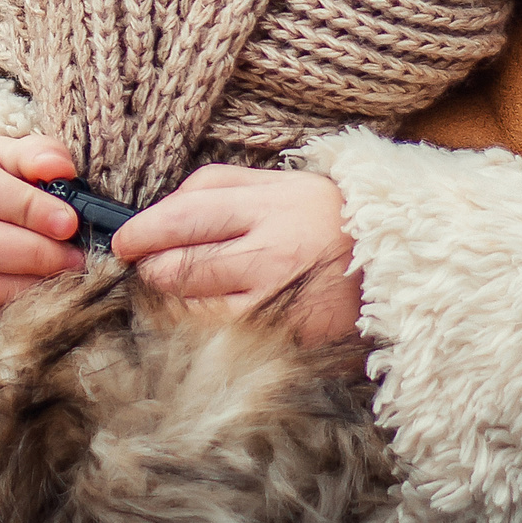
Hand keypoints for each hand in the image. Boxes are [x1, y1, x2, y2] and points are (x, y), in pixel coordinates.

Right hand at [0, 135, 85, 329]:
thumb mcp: (5, 158)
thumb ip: (36, 155)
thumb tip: (59, 168)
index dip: (29, 208)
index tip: (68, 223)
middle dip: (33, 254)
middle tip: (73, 259)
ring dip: (26, 289)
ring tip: (60, 281)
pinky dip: (7, 318)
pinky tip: (34, 304)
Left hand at [111, 165, 362, 347]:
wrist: (398, 262)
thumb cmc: (328, 217)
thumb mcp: (279, 183)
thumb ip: (217, 186)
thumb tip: (159, 208)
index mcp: (269, 205)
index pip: (184, 217)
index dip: (142, 231)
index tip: (122, 240)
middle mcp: (270, 253)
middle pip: (180, 266)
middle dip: (149, 268)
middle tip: (144, 265)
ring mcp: (277, 302)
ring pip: (192, 307)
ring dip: (168, 299)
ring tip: (172, 287)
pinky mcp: (284, 338)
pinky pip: (220, 336)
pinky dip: (198, 326)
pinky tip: (202, 312)